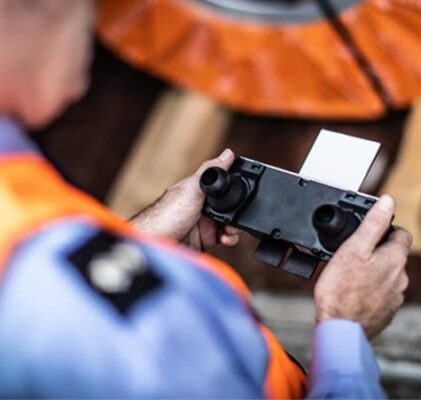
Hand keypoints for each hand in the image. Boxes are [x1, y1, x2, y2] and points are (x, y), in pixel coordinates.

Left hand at [129, 149, 239, 250]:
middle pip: (229, 205)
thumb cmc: (166, 214)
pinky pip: (224, 238)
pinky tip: (226, 239)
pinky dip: (230, 239)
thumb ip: (210, 172)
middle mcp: (203, 206)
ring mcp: (205, 223)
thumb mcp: (191, 188)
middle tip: (239, 214)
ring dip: (235, 227)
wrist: (157, 243)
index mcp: (200, 190)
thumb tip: (228, 154)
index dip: (236, 187)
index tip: (246, 190)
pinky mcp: (206, 240)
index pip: (223, 185)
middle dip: (238, 211)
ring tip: (231, 230)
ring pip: (229, 223)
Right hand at [314, 195, 411, 338]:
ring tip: (351, 271)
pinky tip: (354, 289)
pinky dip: (371, 287)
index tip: (370, 231)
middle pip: (394, 254)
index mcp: (394, 259)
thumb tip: (388, 202)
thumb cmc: (340, 289)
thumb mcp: (353, 248)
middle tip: (355, 251)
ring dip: (374, 269)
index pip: (402, 234)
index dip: (386, 228)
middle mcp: (399, 277)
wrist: (339, 327)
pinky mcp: (385, 310)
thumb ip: (372, 223)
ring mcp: (394, 296)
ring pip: (388, 273)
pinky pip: (382, 292)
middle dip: (378, 249)